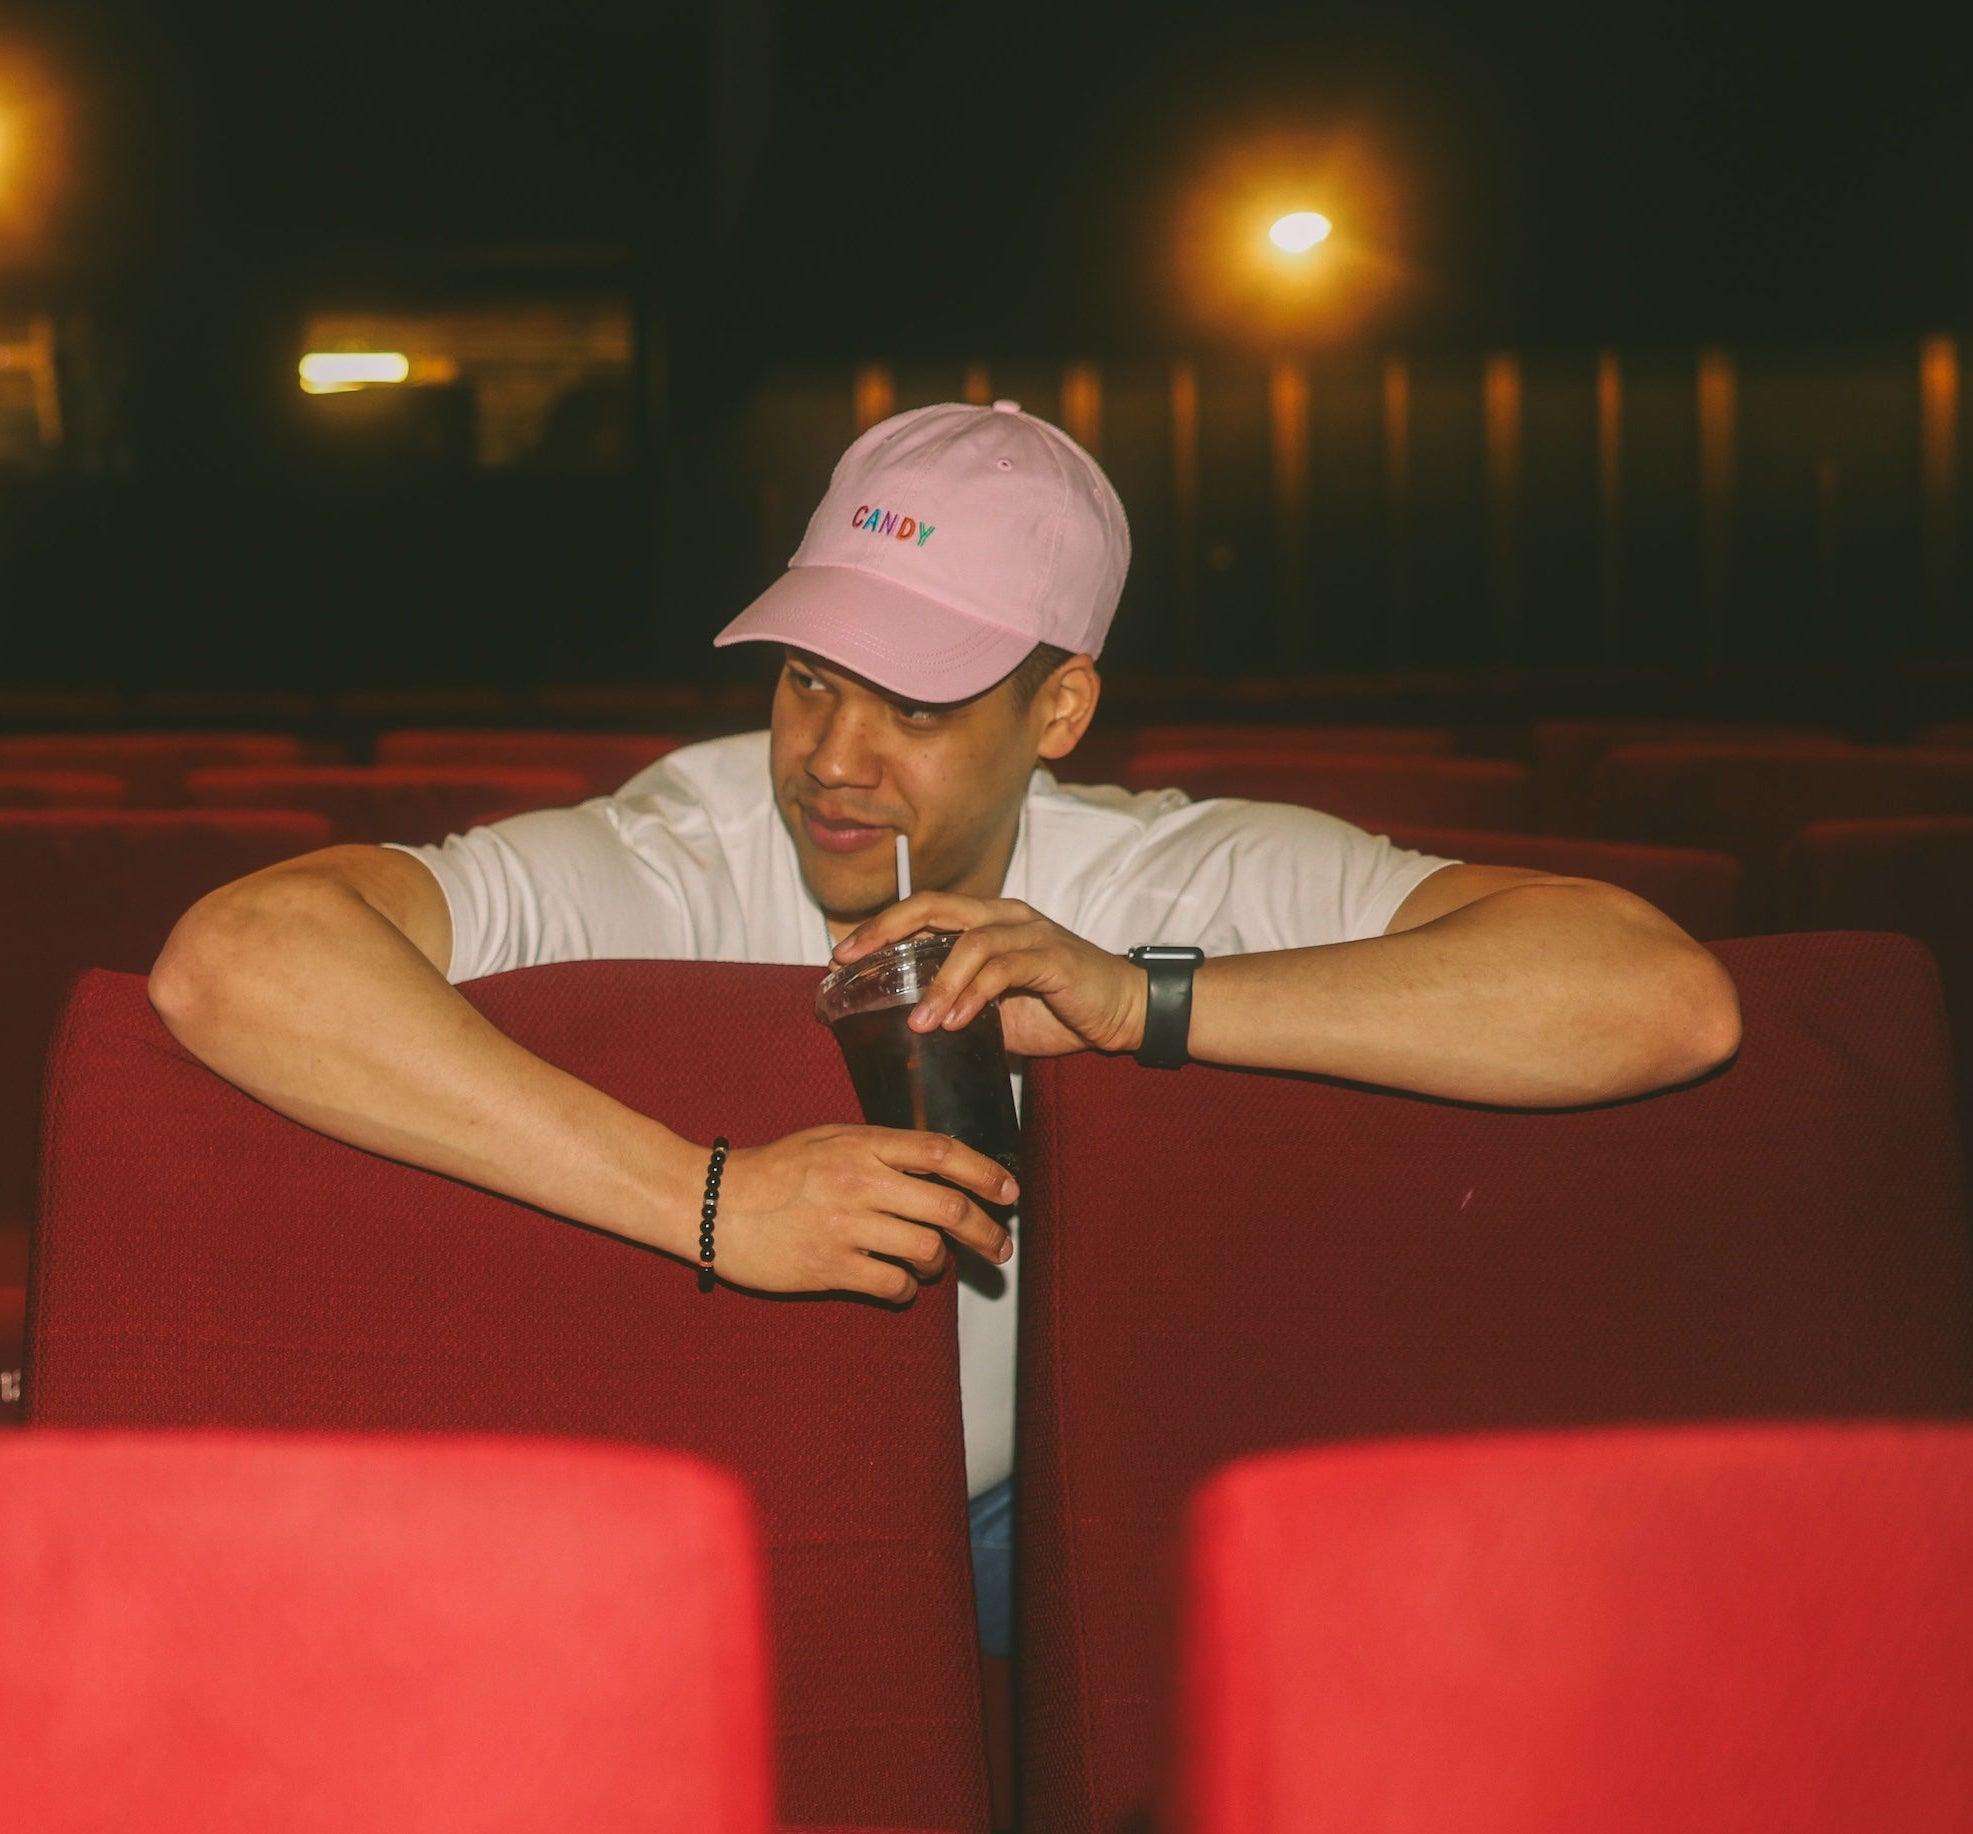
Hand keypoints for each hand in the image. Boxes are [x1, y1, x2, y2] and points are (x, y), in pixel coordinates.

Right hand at [709, 1123, 1015, 1302]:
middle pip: (948, 1206)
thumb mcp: (828, 1140)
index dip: (986, 1173)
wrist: (713, 1203)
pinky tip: (899, 1286)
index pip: (942, 1153)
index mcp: (863, 1144)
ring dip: (939, 1262)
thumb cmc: (773, 1171)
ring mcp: (846, 1225)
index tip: (1010, 1192)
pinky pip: (893, 1285)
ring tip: (931, 1263)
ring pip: (926, 1249)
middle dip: (986, 1232)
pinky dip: (907, 1290)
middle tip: (1000, 1248)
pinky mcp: (830, 1267)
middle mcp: (860, 1181)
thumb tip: (935, 1166)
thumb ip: (879, 1148)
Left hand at [832, 892, 1146, 1058]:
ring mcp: (1030, 932)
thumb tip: (910, 1027)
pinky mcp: (1053, 957)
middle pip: (934, 906)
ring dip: (936, 984)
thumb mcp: (998, 1011)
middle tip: (852, 961)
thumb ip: (960, 1008)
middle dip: (886, 930)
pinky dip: (973, 995)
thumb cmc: (1060, 1009)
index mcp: (988, 921)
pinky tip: (955, 1021)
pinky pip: (1003, 968)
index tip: (842, 953)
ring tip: (917, 1021)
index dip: (880, 926)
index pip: (923, 910)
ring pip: (968, 942)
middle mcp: (1005, 916)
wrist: (1125, 1012)